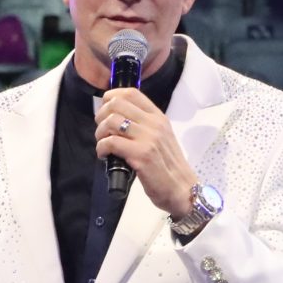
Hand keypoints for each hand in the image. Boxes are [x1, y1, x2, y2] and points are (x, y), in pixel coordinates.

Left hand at [94, 87, 198, 217]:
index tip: (105, 110)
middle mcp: (154, 124)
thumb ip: (144, 126)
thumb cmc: (168, 167)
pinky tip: (104, 155)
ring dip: (100, 133)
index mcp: (158, 117)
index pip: (132, 93)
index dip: (111, 97)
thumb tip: (117, 118)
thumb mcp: (161, 138)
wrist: (182, 189)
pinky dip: (101, 148)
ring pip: (111, 121)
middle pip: (117, 104)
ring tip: (102, 143)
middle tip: (101, 130)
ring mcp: (148, 138)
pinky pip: (111, 142)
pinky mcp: (141, 155)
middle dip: (101, 115)